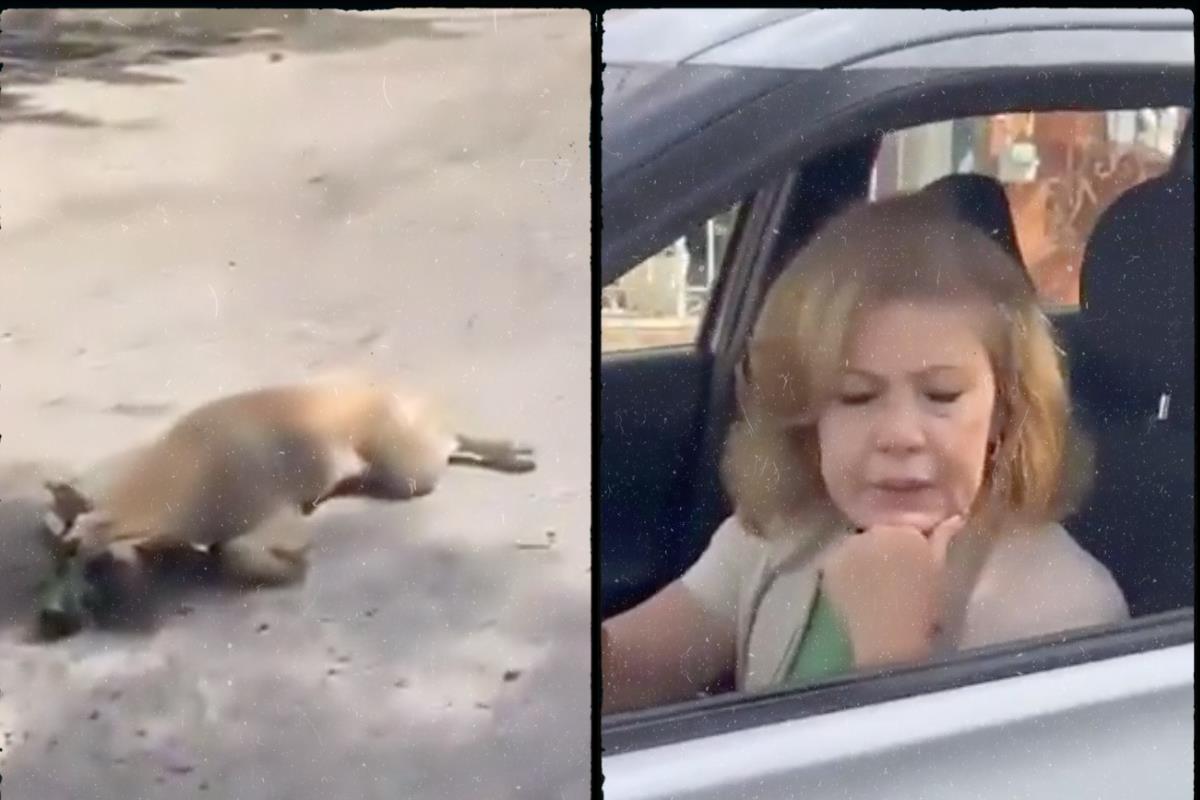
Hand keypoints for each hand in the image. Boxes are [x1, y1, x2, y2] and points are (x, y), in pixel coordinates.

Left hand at [820, 516, 965, 667]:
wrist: (890, 636)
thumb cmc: (924, 605)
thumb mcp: (940, 569)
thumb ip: (944, 537)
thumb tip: (954, 516)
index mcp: (903, 528)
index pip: (901, 527)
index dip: (905, 546)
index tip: (909, 564)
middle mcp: (871, 531)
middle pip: (876, 534)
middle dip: (882, 548)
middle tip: (890, 577)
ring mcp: (846, 547)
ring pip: (854, 547)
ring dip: (860, 559)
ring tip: (870, 587)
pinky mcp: (829, 565)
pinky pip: (836, 564)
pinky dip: (842, 574)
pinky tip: (854, 593)